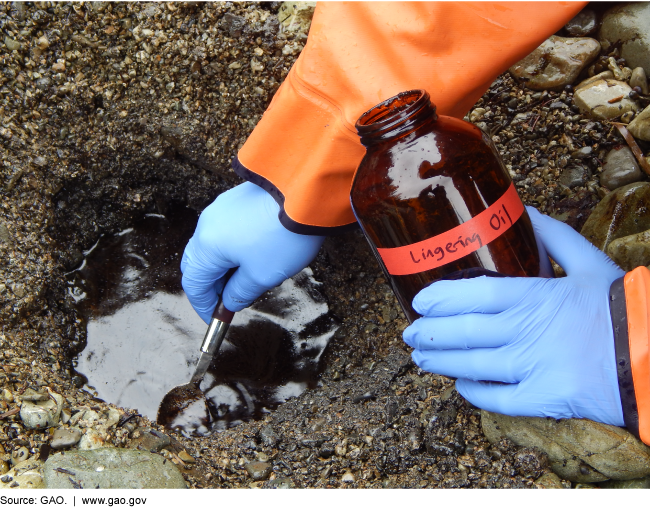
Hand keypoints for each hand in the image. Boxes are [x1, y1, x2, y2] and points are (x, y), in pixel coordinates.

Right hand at [181, 182, 324, 322]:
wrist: (305, 193)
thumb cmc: (283, 236)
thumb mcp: (262, 275)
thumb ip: (240, 293)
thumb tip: (229, 301)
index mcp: (207, 246)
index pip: (194, 283)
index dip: (203, 305)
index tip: (215, 318)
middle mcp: (207, 224)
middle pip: (197, 263)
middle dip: (211, 285)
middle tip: (228, 300)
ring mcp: (220, 209)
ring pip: (211, 245)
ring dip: (222, 267)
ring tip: (245, 280)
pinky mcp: (236, 200)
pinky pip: (224, 230)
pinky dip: (231, 248)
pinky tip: (252, 255)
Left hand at [403, 206, 624, 425]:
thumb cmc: (620, 307)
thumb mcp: (591, 262)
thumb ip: (555, 236)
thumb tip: (525, 211)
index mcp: (534, 295)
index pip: (472, 295)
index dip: (440, 298)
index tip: (420, 301)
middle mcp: (525, 331)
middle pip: (462, 332)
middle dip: (428, 333)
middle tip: (409, 333)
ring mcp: (532, 368)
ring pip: (470, 366)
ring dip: (439, 362)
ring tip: (420, 358)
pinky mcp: (543, 399)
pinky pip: (496, 399)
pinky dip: (472, 392)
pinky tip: (460, 384)